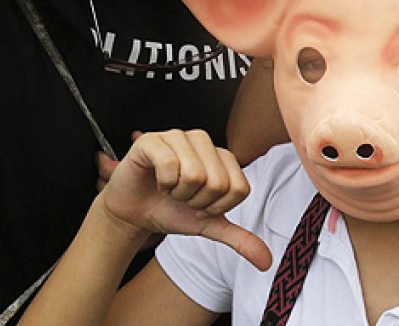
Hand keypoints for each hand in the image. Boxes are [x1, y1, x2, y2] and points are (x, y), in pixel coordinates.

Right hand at [99, 130, 271, 269]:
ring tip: (170, 189)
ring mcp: (180, 136)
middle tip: (181, 197)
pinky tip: (156, 180)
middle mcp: (205, 142)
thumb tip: (266, 262)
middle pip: (218, 183)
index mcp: (224, 157)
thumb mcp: (209, 226)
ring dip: (178, 193)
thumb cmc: (171, 211)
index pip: (239, 189)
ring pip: (195, 174)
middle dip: (196, 202)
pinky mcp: (155, 139)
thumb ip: (239, 238)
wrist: (133, 213)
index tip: (199, 205)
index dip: (216, 207)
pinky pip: (169, 165)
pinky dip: (162, 183)